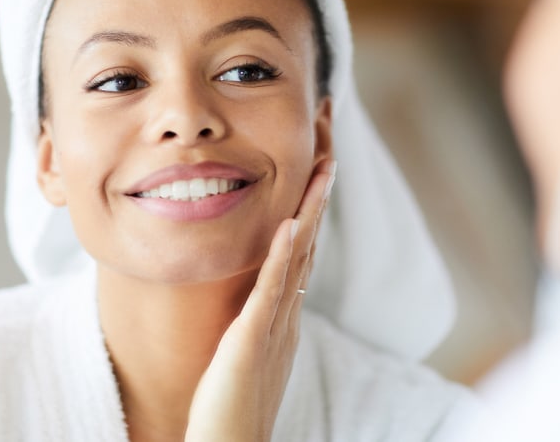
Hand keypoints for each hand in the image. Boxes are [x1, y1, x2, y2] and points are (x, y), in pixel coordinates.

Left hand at [185, 159, 336, 441]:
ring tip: (321, 169)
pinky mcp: (251, 342)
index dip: (311, 208)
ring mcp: (274, 327)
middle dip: (319, 195)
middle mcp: (287, 316)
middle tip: (330, 150)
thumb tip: (257, 296)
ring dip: (310, 212)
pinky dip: (282, 256)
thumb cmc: (229, 408)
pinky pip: (269, 292)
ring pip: (298, 259)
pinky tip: (289, 225)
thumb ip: (255, 321)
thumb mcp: (247, 353)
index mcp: (283, 316)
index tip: (317, 168)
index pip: (302, 251)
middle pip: (309, 244)